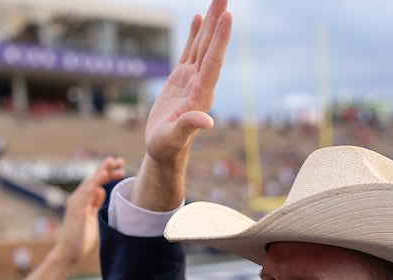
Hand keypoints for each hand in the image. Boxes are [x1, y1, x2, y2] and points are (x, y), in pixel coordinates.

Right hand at [52, 156, 125, 264]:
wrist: (68, 253)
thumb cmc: (80, 238)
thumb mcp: (91, 218)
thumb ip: (94, 204)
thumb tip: (101, 191)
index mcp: (83, 200)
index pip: (96, 183)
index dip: (107, 173)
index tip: (120, 167)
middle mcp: (78, 198)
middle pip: (94, 179)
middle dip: (107, 168)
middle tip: (120, 160)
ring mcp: (76, 202)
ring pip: (91, 182)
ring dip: (103, 171)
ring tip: (114, 162)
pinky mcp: (77, 209)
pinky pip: (87, 192)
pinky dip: (95, 182)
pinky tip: (104, 175)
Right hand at [135, 0, 232, 209]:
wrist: (164, 151)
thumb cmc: (167, 147)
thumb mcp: (175, 138)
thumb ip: (189, 127)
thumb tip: (207, 121)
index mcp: (201, 95)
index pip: (213, 62)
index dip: (220, 40)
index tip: (228, 16)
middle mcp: (200, 83)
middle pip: (211, 47)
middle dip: (218, 21)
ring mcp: (192, 80)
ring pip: (202, 45)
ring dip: (210, 23)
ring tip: (217, 0)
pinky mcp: (181, 79)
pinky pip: (190, 51)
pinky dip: (196, 34)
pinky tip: (199, 18)